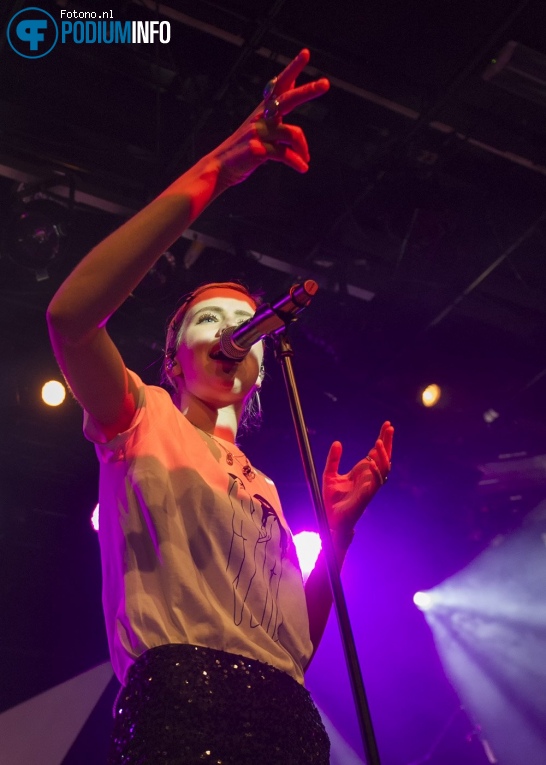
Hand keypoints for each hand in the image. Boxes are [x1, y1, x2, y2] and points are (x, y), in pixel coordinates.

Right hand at [212, 49, 328, 188]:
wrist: (220, 167)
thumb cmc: (243, 148)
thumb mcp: (259, 125)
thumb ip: (275, 109)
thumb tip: (292, 86)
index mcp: (263, 110)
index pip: (279, 84)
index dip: (293, 69)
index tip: (306, 53)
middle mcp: (261, 118)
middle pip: (288, 99)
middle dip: (307, 91)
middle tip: (325, 83)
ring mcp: (259, 134)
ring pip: (292, 133)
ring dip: (303, 148)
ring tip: (306, 159)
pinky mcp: (258, 151)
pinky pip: (285, 154)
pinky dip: (296, 162)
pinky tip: (303, 168)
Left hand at [322, 421, 393, 532]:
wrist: (331, 518)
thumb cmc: (332, 499)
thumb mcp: (330, 474)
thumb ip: (333, 459)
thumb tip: (337, 442)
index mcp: (363, 471)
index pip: (376, 452)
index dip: (382, 438)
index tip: (386, 424)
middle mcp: (369, 477)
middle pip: (384, 457)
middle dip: (387, 442)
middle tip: (389, 427)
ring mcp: (370, 486)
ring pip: (383, 468)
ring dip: (382, 455)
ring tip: (378, 442)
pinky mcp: (366, 496)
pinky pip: (375, 483)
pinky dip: (375, 472)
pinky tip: (372, 462)